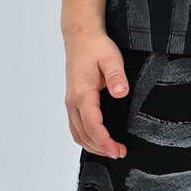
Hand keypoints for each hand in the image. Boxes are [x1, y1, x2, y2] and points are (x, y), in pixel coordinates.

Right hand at [64, 35, 130, 157]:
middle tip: (120, 153)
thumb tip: (120, 94)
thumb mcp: (111, 58)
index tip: (118, 151)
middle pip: (83, 135)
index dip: (105, 142)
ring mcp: (70, 102)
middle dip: (101, 148)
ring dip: (93, 145)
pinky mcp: (72, 101)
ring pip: (77, 133)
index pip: (93, 126)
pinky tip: (99, 140)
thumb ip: (117, 76)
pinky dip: (86, 138)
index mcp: (82, 94)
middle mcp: (72, 101)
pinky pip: (76, 126)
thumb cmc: (97, 47)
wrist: (81, 37)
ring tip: (111, 151)